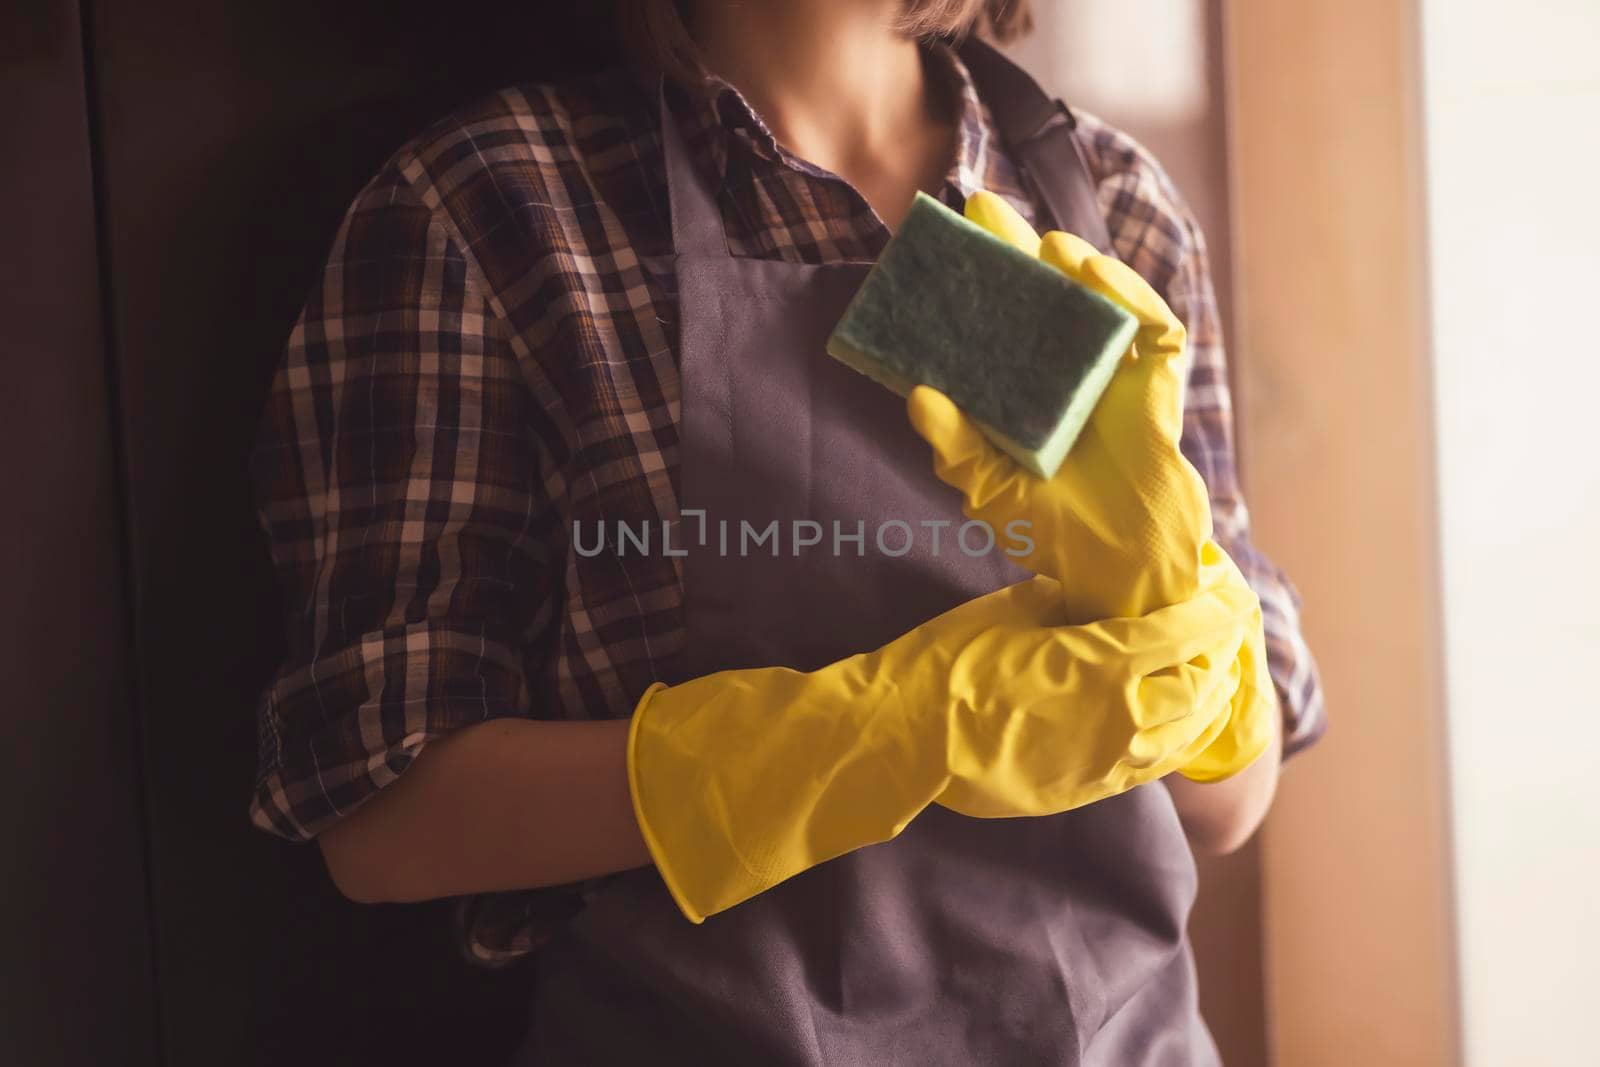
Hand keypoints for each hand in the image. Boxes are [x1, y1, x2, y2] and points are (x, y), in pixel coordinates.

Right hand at [628, 573, 1257, 921]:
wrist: (901, 742)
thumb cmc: (946, 664)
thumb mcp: (1009, 609)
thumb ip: (1062, 602)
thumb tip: (1088, 592)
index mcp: (1109, 663)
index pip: (1192, 632)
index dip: (1219, 608)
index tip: (1228, 589)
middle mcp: (1125, 718)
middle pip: (1204, 686)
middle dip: (1222, 654)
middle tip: (1224, 628)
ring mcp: (1110, 764)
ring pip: (1186, 733)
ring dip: (1203, 700)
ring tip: (1206, 675)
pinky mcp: (1087, 792)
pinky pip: (1150, 765)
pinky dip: (1172, 737)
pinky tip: (1169, 722)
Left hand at [910, 192, 1213, 623]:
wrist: (1119, 568)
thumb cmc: (1051, 530)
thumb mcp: (987, 489)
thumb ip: (954, 446)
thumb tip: (917, 395)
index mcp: (1020, 387)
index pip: (992, 321)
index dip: (970, 280)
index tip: (937, 242)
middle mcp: (1065, 368)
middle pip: (1041, 292)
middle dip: (1014, 246)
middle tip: (982, 207)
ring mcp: (1113, 370)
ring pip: (1097, 297)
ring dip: (1073, 261)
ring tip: (1042, 242)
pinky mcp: (1157, 380)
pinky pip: (1151, 325)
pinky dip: (1128, 294)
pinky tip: (1094, 274)